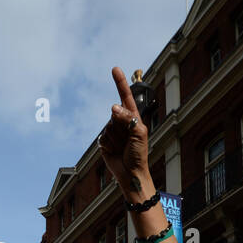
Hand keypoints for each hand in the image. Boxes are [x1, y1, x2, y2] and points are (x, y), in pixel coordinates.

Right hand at [97, 67, 151, 198]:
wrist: (131, 173)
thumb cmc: (140, 154)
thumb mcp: (139, 133)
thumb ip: (128, 118)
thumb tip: (113, 107)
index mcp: (133, 117)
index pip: (125, 96)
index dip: (120, 82)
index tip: (115, 69)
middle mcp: (122, 122)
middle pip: (115, 115)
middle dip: (120, 127)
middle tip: (128, 140)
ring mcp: (112, 132)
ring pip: (108, 127)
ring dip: (115, 138)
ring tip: (123, 148)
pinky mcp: (104, 142)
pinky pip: (102, 138)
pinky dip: (108, 145)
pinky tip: (115, 151)